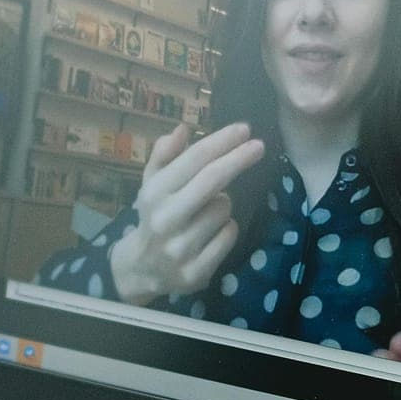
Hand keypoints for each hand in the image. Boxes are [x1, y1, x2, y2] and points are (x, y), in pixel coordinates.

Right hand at [110, 122, 263, 306]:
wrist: (142, 268)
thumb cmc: (155, 215)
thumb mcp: (152, 183)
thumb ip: (164, 154)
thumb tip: (183, 129)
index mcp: (154, 193)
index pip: (194, 160)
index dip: (222, 142)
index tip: (244, 129)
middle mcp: (166, 218)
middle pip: (213, 180)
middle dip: (238, 159)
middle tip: (258, 146)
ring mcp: (181, 247)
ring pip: (224, 208)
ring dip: (223, 204)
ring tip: (205, 211)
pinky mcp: (196, 270)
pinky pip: (229, 234)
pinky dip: (226, 228)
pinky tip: (210, 233)